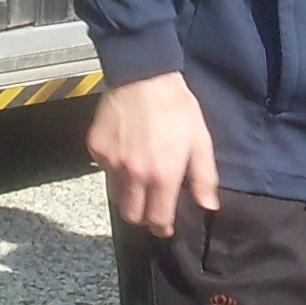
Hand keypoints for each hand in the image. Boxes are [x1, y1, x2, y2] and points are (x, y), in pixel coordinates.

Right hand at [90, 72, 218, 236]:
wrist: (143, 76)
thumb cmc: (176, 107)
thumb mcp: (200, 141)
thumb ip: (204, 177)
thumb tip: (208, 206)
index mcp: (162, 176)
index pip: (157, 219)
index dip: (162, 227)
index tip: (165, 227)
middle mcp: (135, 175)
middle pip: (132, 216)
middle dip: (143, 216)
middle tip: (151, 206)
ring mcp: (112, 163)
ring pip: (116, 197)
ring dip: (128, 196)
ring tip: (139, 181)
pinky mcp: (97, 149)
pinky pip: (105, 172)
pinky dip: (115, 172)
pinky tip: (126, 156)